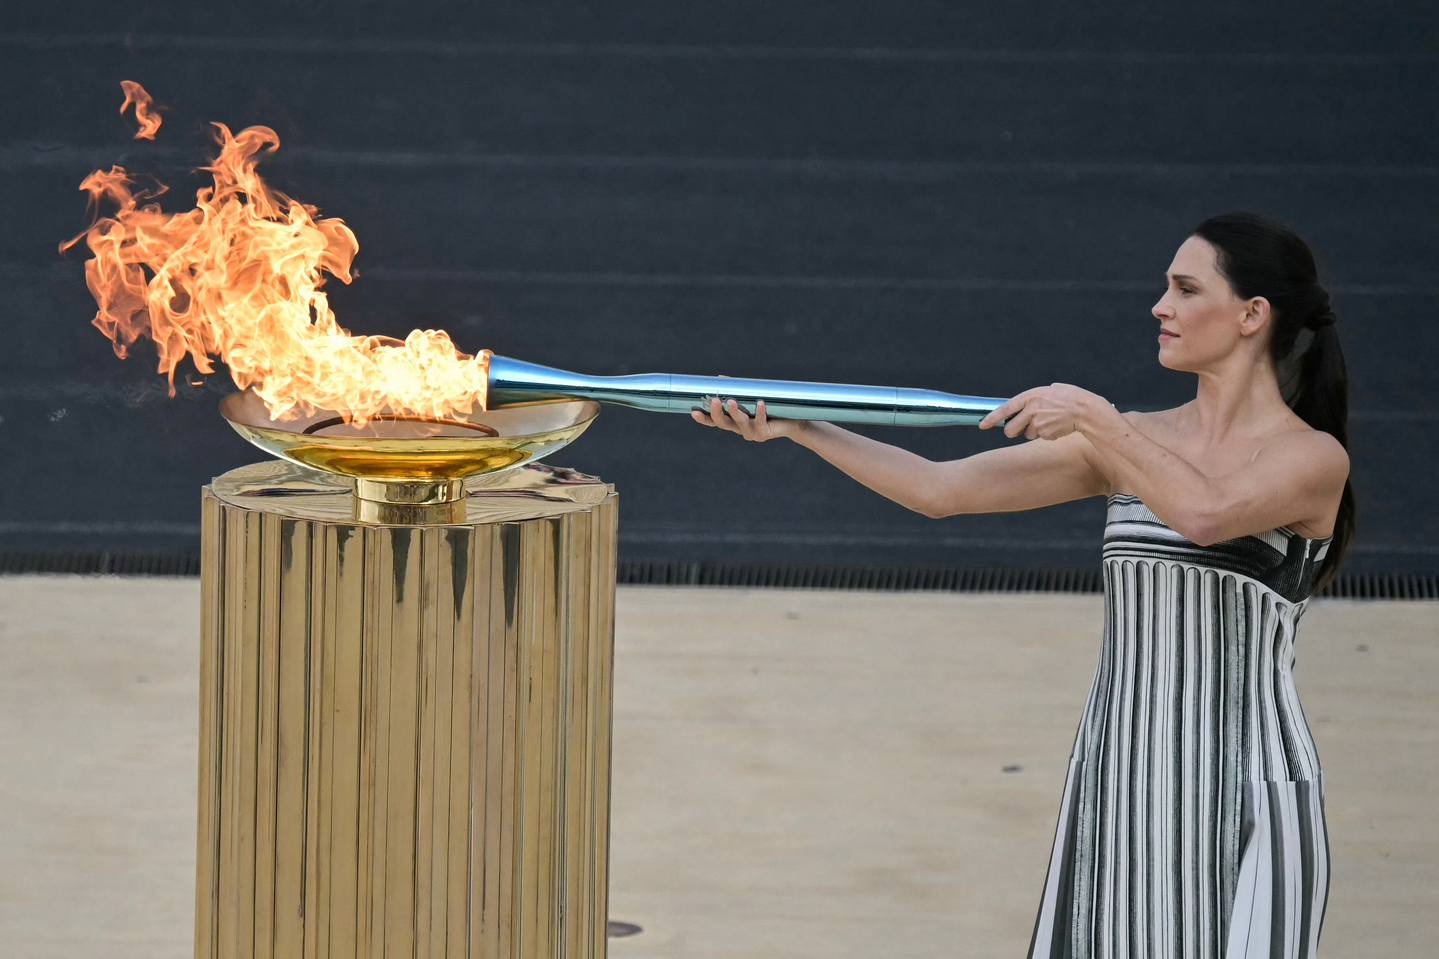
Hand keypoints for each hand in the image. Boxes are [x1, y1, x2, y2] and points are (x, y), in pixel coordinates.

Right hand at [691, 397, 798, 441]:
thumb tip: (720, 378)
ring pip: (740, 424)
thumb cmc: (769, 408)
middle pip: (723, 424)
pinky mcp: (764, 433)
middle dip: (717, 413)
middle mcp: (740, 429)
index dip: (704, 419)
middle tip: (714, 401)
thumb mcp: (750, 397)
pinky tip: (759, 403)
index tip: (694, 412)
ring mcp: (751, 433)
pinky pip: (760, 422)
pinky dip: (759, 412)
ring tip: (732, 401)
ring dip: (735, 413)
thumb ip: (736, 390)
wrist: (792, 421)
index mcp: (734, 422)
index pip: (715, 422)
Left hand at [978, 383, 1108, 440]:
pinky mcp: (1046, 434)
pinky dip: (1047, 434)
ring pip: (1027, 434)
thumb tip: (1023, 406)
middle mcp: (1031, 410)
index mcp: (1031, 396)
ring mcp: (1038, 423)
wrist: (1086, 410)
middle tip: (1021, 428)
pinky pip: (1041, 438)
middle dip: (1013, 432)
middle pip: (1010, 430)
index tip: (982, 425)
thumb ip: (1035, 398)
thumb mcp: (1050, 390)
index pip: (1005, 409)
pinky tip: (1057, 426)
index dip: (991, 419)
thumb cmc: (1071, 397)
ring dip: (1034, 431)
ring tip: (1050, 421)